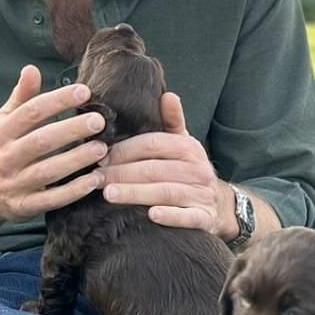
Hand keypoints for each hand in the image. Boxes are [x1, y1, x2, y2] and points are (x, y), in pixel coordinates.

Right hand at [0, 65, 107, 224]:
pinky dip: (73, 191)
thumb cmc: (0, 150)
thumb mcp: (3, 122)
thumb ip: (21, 98)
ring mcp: (14, 184)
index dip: (58, 100)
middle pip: (41, 141)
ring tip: (102, 149)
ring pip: (48, 171)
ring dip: (77, 160)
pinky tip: (95, 180)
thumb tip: (31, 68)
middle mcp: (6, 157)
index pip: (31, 112)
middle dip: (71, 130)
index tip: (84, 91)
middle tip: (99, 121)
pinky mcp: (24, 207)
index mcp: (2, 132)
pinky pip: (51, 199)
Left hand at [95, 93, 238, 239]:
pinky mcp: (205, 218)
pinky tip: (152, 216)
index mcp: (189, 147)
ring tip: (109, 194)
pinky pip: (187, 217)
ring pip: (166, 192)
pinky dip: (171, 216)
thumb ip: (172, 121)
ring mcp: (202, 194)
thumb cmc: (188, 172)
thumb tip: (168, 95)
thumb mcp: (183, 145)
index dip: (125, 150)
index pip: (153, 144)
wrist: (219, 207)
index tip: (101, 157)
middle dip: (122, 173)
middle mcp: (198, 169)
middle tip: (96, 178)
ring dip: (136, 193)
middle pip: (155, 169)